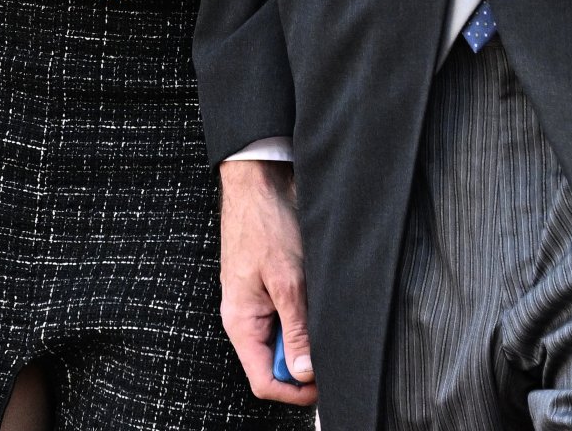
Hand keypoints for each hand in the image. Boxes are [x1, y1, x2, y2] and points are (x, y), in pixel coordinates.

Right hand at [218, 159, 316, 404]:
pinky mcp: (268, 286)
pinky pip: (288, 314)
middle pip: (277, 362)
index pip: (265, 382)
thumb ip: (295, 329)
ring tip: (322, 306)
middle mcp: (246, 318)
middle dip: (305, 357)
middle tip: (330, 338)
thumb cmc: (265, 224)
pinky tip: (316, 292)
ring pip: (286, 337)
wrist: (259, 180)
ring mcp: (256, 302)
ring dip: (307, 330)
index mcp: (241, 323)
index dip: (296, 391)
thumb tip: (304, 373)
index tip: (324, 382)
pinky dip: (306, 310)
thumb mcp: (287, 280)